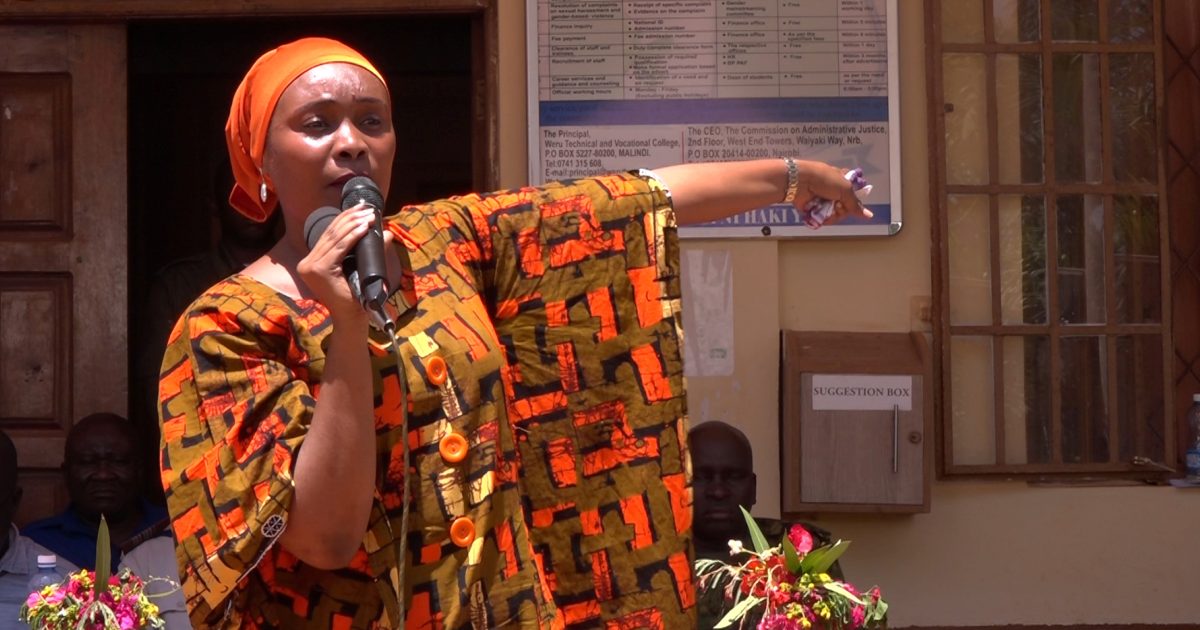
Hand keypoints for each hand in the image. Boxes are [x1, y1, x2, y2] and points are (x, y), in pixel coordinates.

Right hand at [296, 203, 374, 324]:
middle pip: (331, 234)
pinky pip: (339, 249)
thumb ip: (370, 251)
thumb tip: (387, 233)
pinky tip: (364, 228)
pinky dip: (353, 236)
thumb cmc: (357, 296)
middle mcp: (306, 263)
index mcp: (311, 262)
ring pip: (335, 239)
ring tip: (369, 216)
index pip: (329, 235)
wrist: (353, 318)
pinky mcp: (319, 271)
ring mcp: (310, 267)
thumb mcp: (361, 268)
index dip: (345, 219)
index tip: (361, 208)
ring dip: (354, 224)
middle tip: (368, 208)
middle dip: (351, 218)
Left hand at [793, 160, 873, 223]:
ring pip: (833, 215)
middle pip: (843, 208)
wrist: (800, 181)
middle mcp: (832, 191)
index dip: (853, 202)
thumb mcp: (844, 189)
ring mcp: (822, 200)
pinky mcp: (812, 208)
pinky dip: (820, 218)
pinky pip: (821, 219)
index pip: (852, 195)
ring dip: (831, 215)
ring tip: (826, 209)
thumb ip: (855, 204)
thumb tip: (869, 215)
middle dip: (841, 210)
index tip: (851, 204)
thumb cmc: (824, 180)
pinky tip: (817, 213)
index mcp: (841, 181)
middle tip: (837, 206)